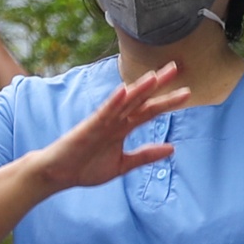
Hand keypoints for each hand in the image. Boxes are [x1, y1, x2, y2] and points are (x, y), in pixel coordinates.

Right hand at [30, 62, 186, 192]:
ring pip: (125, 102)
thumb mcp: (122, 165)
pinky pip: (104, 112)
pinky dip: (114, 101)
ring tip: (155, 76)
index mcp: (122, 128)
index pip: (148, 110)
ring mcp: (101, 122)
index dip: (167, 101)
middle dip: (158, 85)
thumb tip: (172, 147)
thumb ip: (145, 155)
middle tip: (176, 68)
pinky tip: (124, 90)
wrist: (57, 175)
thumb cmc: (85, 168)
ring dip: (139, 89)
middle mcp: (114, 121)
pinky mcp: (88, 128)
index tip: (186, 92)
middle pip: (140, 99)